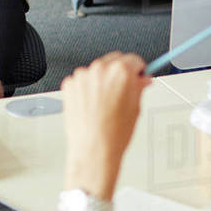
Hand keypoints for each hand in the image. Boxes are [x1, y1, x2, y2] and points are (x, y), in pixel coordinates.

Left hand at [60, 52, 150, 196]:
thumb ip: (139, 87)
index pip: (134, 60)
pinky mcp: (69, 85)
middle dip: (120, 73)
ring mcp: (82, 76)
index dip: (138, 70)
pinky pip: (82, 80)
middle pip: (114, 61)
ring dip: (102, 80)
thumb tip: (141, 80)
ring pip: (97, 71)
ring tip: (106, 103)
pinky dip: (87, 88)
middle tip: (123, 90)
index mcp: (120, 72)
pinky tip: (93, 105)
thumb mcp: (136, 108)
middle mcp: (100, 69)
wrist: (93, 149)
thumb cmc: (114, 134)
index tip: (138, 75)